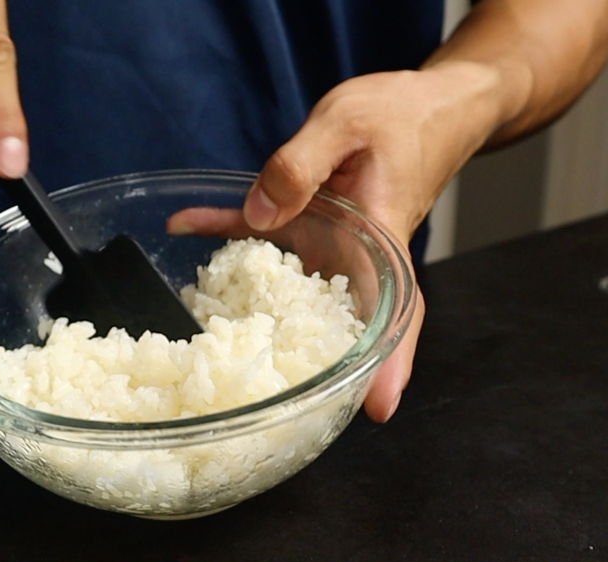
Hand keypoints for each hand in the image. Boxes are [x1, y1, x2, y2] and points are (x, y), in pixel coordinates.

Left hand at [238, 63, 512, 421]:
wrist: (423, 105)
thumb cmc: (400, 114)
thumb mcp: (347, 124)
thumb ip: (301, 165)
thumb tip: (260, 211)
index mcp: (380, 239)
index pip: (394, 312)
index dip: (389, 364)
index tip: (378, 408)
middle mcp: (356, 257)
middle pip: (344, 326)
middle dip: (319, 369)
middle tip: (282, 410)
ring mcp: (331, 247)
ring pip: (294, 294)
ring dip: (256, 317)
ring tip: (209, 350)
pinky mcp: (307, 224)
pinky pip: (261, 239)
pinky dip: (223, 234)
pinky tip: (184, 226)